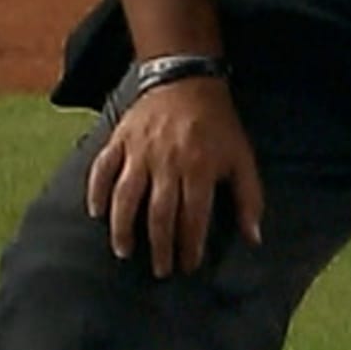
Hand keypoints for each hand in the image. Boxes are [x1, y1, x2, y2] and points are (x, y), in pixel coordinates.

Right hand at [86, 75, 264, 276]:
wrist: (187, 79)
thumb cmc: (218, 125)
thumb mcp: (242, 158)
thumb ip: (249, 199)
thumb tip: (254, 238)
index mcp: (199, 168)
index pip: (193, 217)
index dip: (190, 246)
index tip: (188, 266)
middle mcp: (167, 162)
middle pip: (160, 214)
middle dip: (160, 246)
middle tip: (160, 270)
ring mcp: (140, 150)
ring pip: (126, 196)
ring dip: (124, 227)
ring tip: (124, 251)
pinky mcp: (120, 139)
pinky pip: (102, 168)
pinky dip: (96, 192)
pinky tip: (96, 214)